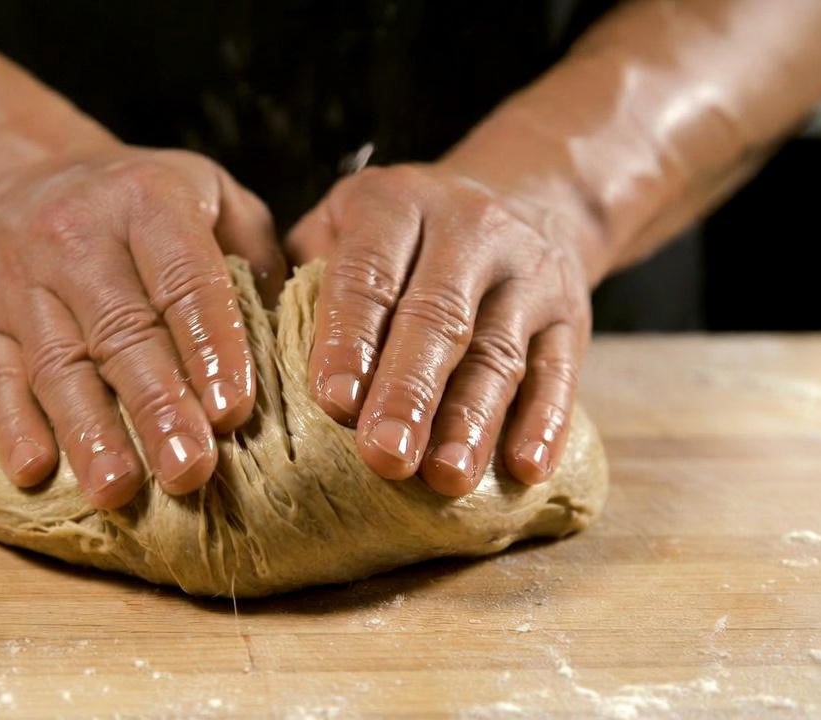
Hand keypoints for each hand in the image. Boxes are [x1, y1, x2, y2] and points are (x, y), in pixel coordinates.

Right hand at [0, 145, 284, 508]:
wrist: (20, 174)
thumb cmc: (141, 201)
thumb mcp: (209, 193)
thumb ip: (254, 253)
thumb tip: (293, 337)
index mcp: (146, 200)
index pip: (183, 280)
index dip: (209, 346)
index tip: (234, 412)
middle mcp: (76, 235)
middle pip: (120, 331)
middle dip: (156, 406)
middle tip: (190, 470)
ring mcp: (18, 281)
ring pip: (57, 363)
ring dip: (89, 431)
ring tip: (119, 489)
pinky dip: (12, 427)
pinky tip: (35, 471)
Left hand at [287, 163, 592, 494]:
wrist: (525, 198)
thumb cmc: (401, 239)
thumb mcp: (344, 225)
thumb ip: (303, 278)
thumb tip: (249, 359)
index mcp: (395, 203)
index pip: (369, 274)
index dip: (350, 339)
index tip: (331, 403)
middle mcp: (468, 228)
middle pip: (437, 317)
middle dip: (408, 392)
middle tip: (383, 458)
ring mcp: (529, 272)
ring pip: (499, 352)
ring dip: (472, 420)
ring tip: (444, 478)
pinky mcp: (571, 316)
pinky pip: (562, 372)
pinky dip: (546, 422)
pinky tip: (524, 468)